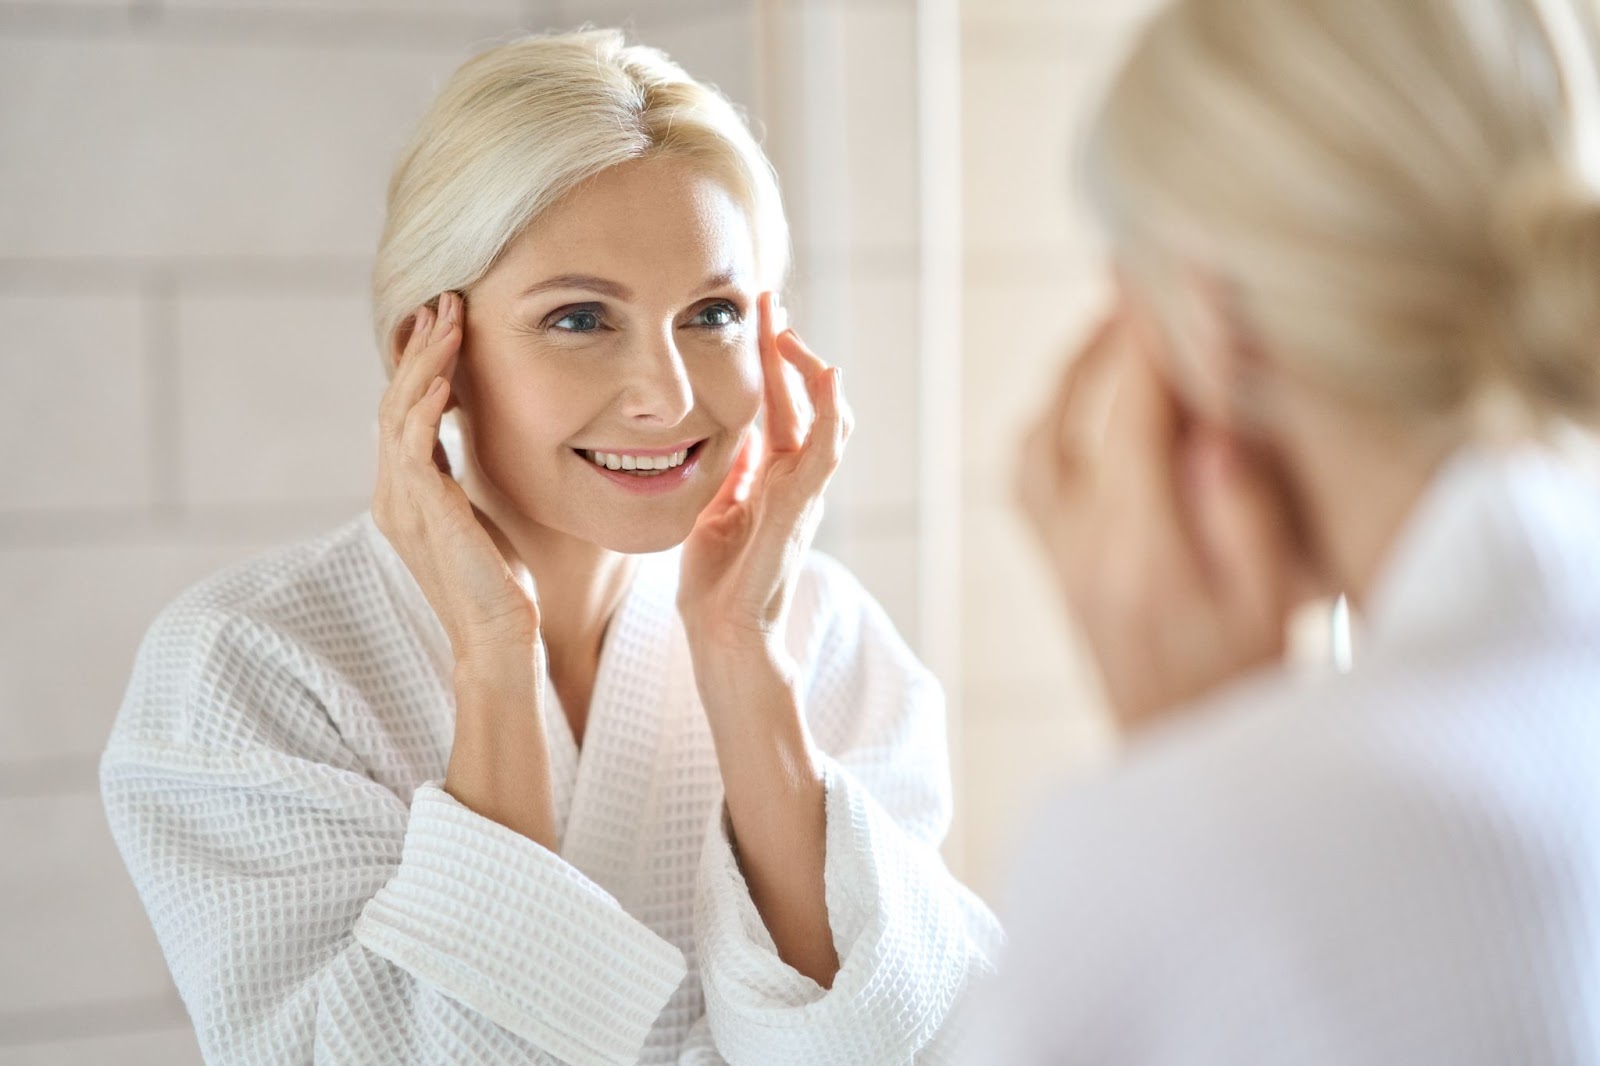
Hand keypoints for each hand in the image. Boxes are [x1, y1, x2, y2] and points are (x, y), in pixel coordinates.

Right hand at [371, 291, 540, 659]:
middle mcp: (392, 493)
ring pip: (399, 414)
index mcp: (403, 491)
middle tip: (443, 300)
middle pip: (394, 401)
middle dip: (419, 348)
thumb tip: (468, 441)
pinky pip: (414, 449)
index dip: (419, 362)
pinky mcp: (423, 515)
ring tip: (447, 320)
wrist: (497, 637)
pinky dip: (427, 409)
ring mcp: (401, 504)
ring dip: (425, 363)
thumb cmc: (498, 581)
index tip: (443, 320)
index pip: (403, 410)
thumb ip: (459, 479)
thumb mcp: (476, 514)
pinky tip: (445, 380)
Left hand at [677, 292, 853, 658]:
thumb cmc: (717, 585)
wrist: (723, 635)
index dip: (770, 361)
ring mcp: (803, 493)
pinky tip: (827, 375)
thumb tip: (737, 436)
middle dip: (786, 348)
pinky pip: (826, 450)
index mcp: (772, 478)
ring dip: (808, 368)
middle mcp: (794, 479)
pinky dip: (830, 411)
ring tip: (786, 328)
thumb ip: (732, 474)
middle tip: (766, 301)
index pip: (779, 405)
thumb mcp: (715, 511)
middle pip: (803, 399)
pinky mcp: (801, 508)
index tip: (754, 317)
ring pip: (825, 416)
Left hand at [1016, 295, 1307, 733]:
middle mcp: (1080, 549)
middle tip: (1143, 283)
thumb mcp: (1272, 602)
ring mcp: (1058, 561)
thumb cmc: (1246, 685)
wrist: (1187, 761)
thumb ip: (1243, 506)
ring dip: (1069, 380)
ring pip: (1033, 444)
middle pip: (1070, 416)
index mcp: (1139, 551)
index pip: (1135, 415)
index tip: (1173, 267)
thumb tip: (1207, 419)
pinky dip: (1052, 425)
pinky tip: (1089, 407)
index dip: (1155, 334)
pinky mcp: (1056, 571)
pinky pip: (1027, 479)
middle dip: (1105, 340)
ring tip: (1117, 335)